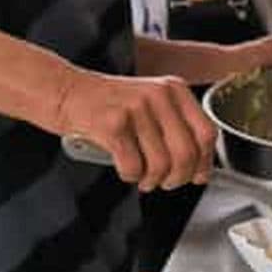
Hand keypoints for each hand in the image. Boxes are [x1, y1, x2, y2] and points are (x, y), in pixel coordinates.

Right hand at [55, 67, 216, 191]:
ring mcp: (136, 108)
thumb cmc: (109, 105)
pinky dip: (130, 176)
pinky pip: (134, 167)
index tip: (198, 175)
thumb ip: (178, 130)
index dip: (205, 162)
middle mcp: (159, 95)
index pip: (207, 133)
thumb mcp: (151, 104)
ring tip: (143, 177)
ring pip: (161, 165)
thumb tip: (201, 171)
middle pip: (187, 153)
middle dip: (178, 178)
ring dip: (152, 180)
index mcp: (174, 89)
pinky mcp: (113, 124)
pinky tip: (125, 168)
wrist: (64, 91)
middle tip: (166, 182)